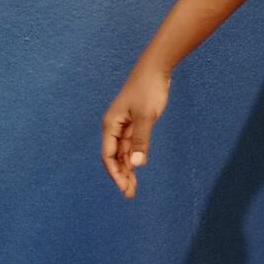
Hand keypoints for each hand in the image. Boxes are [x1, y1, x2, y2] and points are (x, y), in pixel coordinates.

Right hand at [101, 62, 171, 197]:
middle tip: (130, 194)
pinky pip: (131, 145)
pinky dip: (133, 158)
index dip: (115, 174)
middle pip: (114, 157)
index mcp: (111, 125)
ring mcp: (124, 126)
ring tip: (133, 187)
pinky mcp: (134, 123)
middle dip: (121, 176)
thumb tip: (137, 165)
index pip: (108, 156)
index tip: (124, 188)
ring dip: (127, 169)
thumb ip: (141, 141)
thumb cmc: (148, 90)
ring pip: (123, 153)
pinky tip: (137, 169)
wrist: (155, 70)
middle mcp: (114, 127)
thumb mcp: (146, 117)